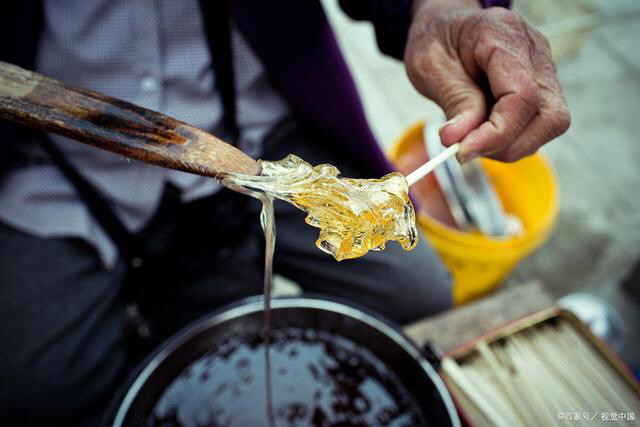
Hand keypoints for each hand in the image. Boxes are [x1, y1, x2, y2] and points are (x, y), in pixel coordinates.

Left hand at [404, 0, 569, 161]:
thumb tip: (460, 140)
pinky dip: (511, 138)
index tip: (463, 152)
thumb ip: (453, 101)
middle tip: (468, 149)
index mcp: (503, 36)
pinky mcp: (541, 85)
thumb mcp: (429, 67)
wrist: (447, 25)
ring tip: (473, 138)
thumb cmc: (437, 40)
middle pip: (549, 115)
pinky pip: (539, 123)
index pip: (522, 95)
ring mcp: (544, 68)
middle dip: (508, 144)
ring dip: (510, 144)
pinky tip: (484, 130)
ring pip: (550, 123)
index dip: (497, 133)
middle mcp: (534, 50)